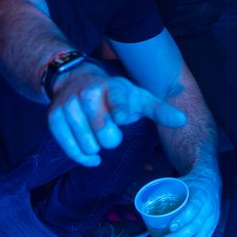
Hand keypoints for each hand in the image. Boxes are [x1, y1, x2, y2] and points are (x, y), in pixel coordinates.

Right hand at [47, 68, 188, 167]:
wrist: (75, 79)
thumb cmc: (114, 94)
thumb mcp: (137, 97)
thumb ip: (158, 110)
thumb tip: (183, 120)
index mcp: (112, 87)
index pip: (117, 101)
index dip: (120, 110)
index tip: (121, 116)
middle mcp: (88, 93)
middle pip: (104, 133)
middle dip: (111, 138)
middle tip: (110, 129)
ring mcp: (69, 105)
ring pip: (88, 144)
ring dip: (97, 147)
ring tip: (98, 135)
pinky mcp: (54, 118)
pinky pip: (69, 148)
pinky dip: (83, 157)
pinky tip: (92, 157)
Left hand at [157, 168, 220, 236]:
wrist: (210, 183)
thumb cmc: (191, 184)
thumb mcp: (181, 181)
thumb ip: (165, 190)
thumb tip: (142, 200)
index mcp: (201, 195)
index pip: (194, 209)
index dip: (183, 219)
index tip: (170, 227)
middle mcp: (209, 209)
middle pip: (196, 227)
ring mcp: (212, 221)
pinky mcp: (212, 229)